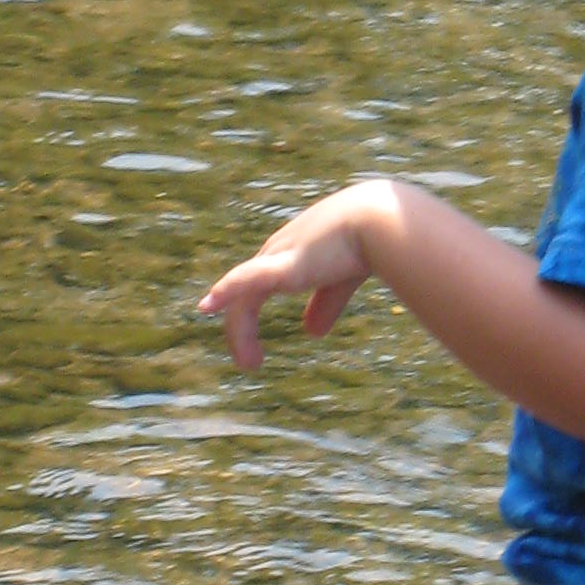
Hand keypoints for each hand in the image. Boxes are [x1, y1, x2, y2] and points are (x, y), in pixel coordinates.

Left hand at [198, 184, 384, 367]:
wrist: (377, 222)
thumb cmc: (365, 241)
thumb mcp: (341, 279)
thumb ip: (326, 304)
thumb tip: (312, 333)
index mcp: (290, 252)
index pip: (258, 283)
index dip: (249, 312)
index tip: (253, 344)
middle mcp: (276, 251)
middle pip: (244, 293)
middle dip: (242, 328)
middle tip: (250, 360)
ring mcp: (275, 256)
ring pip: (242, 297)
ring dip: (240, 333)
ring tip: (250, 362)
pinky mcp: (279, 266)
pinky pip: (242, 280)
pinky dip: (224, 292)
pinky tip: (207, 307)